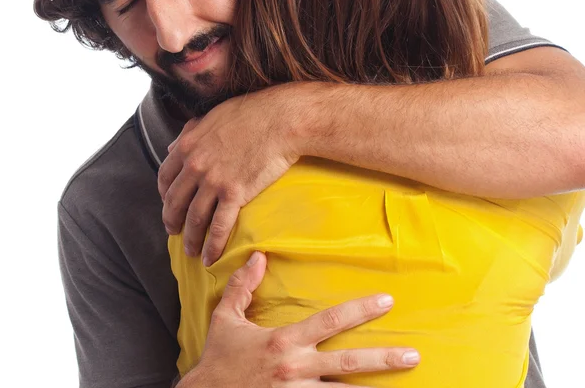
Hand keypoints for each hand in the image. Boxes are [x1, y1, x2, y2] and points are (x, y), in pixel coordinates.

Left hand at [158, 85, 301, 265]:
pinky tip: (210, 257)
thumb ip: (190, 132)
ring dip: (190, 238)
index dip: (164, 195)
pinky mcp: (234, 193)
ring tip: (191, 251)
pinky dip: (212, 245)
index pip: (165, 177)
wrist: (279, 121)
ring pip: (194, 218)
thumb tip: (173, 146)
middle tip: (174, 232)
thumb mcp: (212, 117)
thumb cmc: (250, 113)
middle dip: (172, 221)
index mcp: (188, 146)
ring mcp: (214, 181)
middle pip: (175, 201)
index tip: (168, 203)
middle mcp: (195, 166)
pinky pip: (219, 226)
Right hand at [176, 252, 419, 387]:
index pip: (330, 321)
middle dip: (384, 359)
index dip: (360, 309)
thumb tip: (258, 256)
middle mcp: (296, 369)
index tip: (386, 301)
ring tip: (402, 386)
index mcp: (284, 341)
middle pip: (348, 363)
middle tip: (413, 355)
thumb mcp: (226, 318)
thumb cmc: (218, 360)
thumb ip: (243, 286)